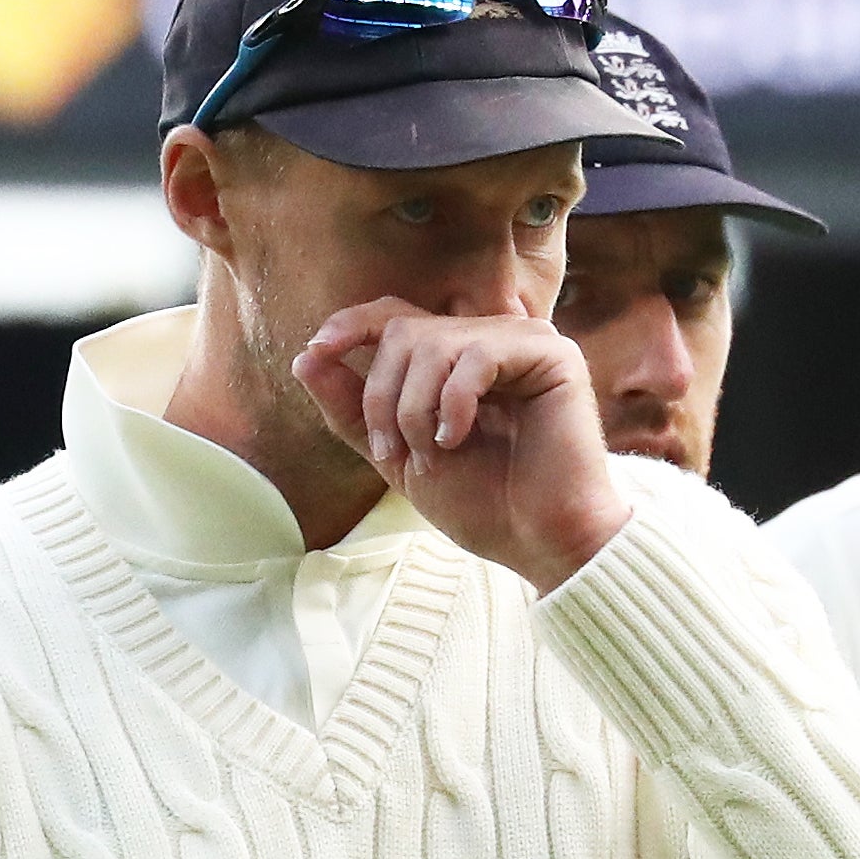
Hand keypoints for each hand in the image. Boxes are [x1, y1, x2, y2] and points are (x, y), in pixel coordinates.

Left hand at [291, 299, 629, 594]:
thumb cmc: (481, 504)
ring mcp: (523, 343)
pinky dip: (453, 401)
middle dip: (383, 396)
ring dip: (415, 406)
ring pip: (434, 342)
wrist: (538, 543)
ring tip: (434, 452)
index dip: (351, 324)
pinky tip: (458, 438)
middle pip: (404, 332)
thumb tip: (305, 356)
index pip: (394, 315)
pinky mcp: (553, 356)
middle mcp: (490, 340)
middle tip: (396, 451)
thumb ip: (354, 409)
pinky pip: (476, 355)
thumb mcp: (398, 455)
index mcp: (456, 360)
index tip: (317, 351)